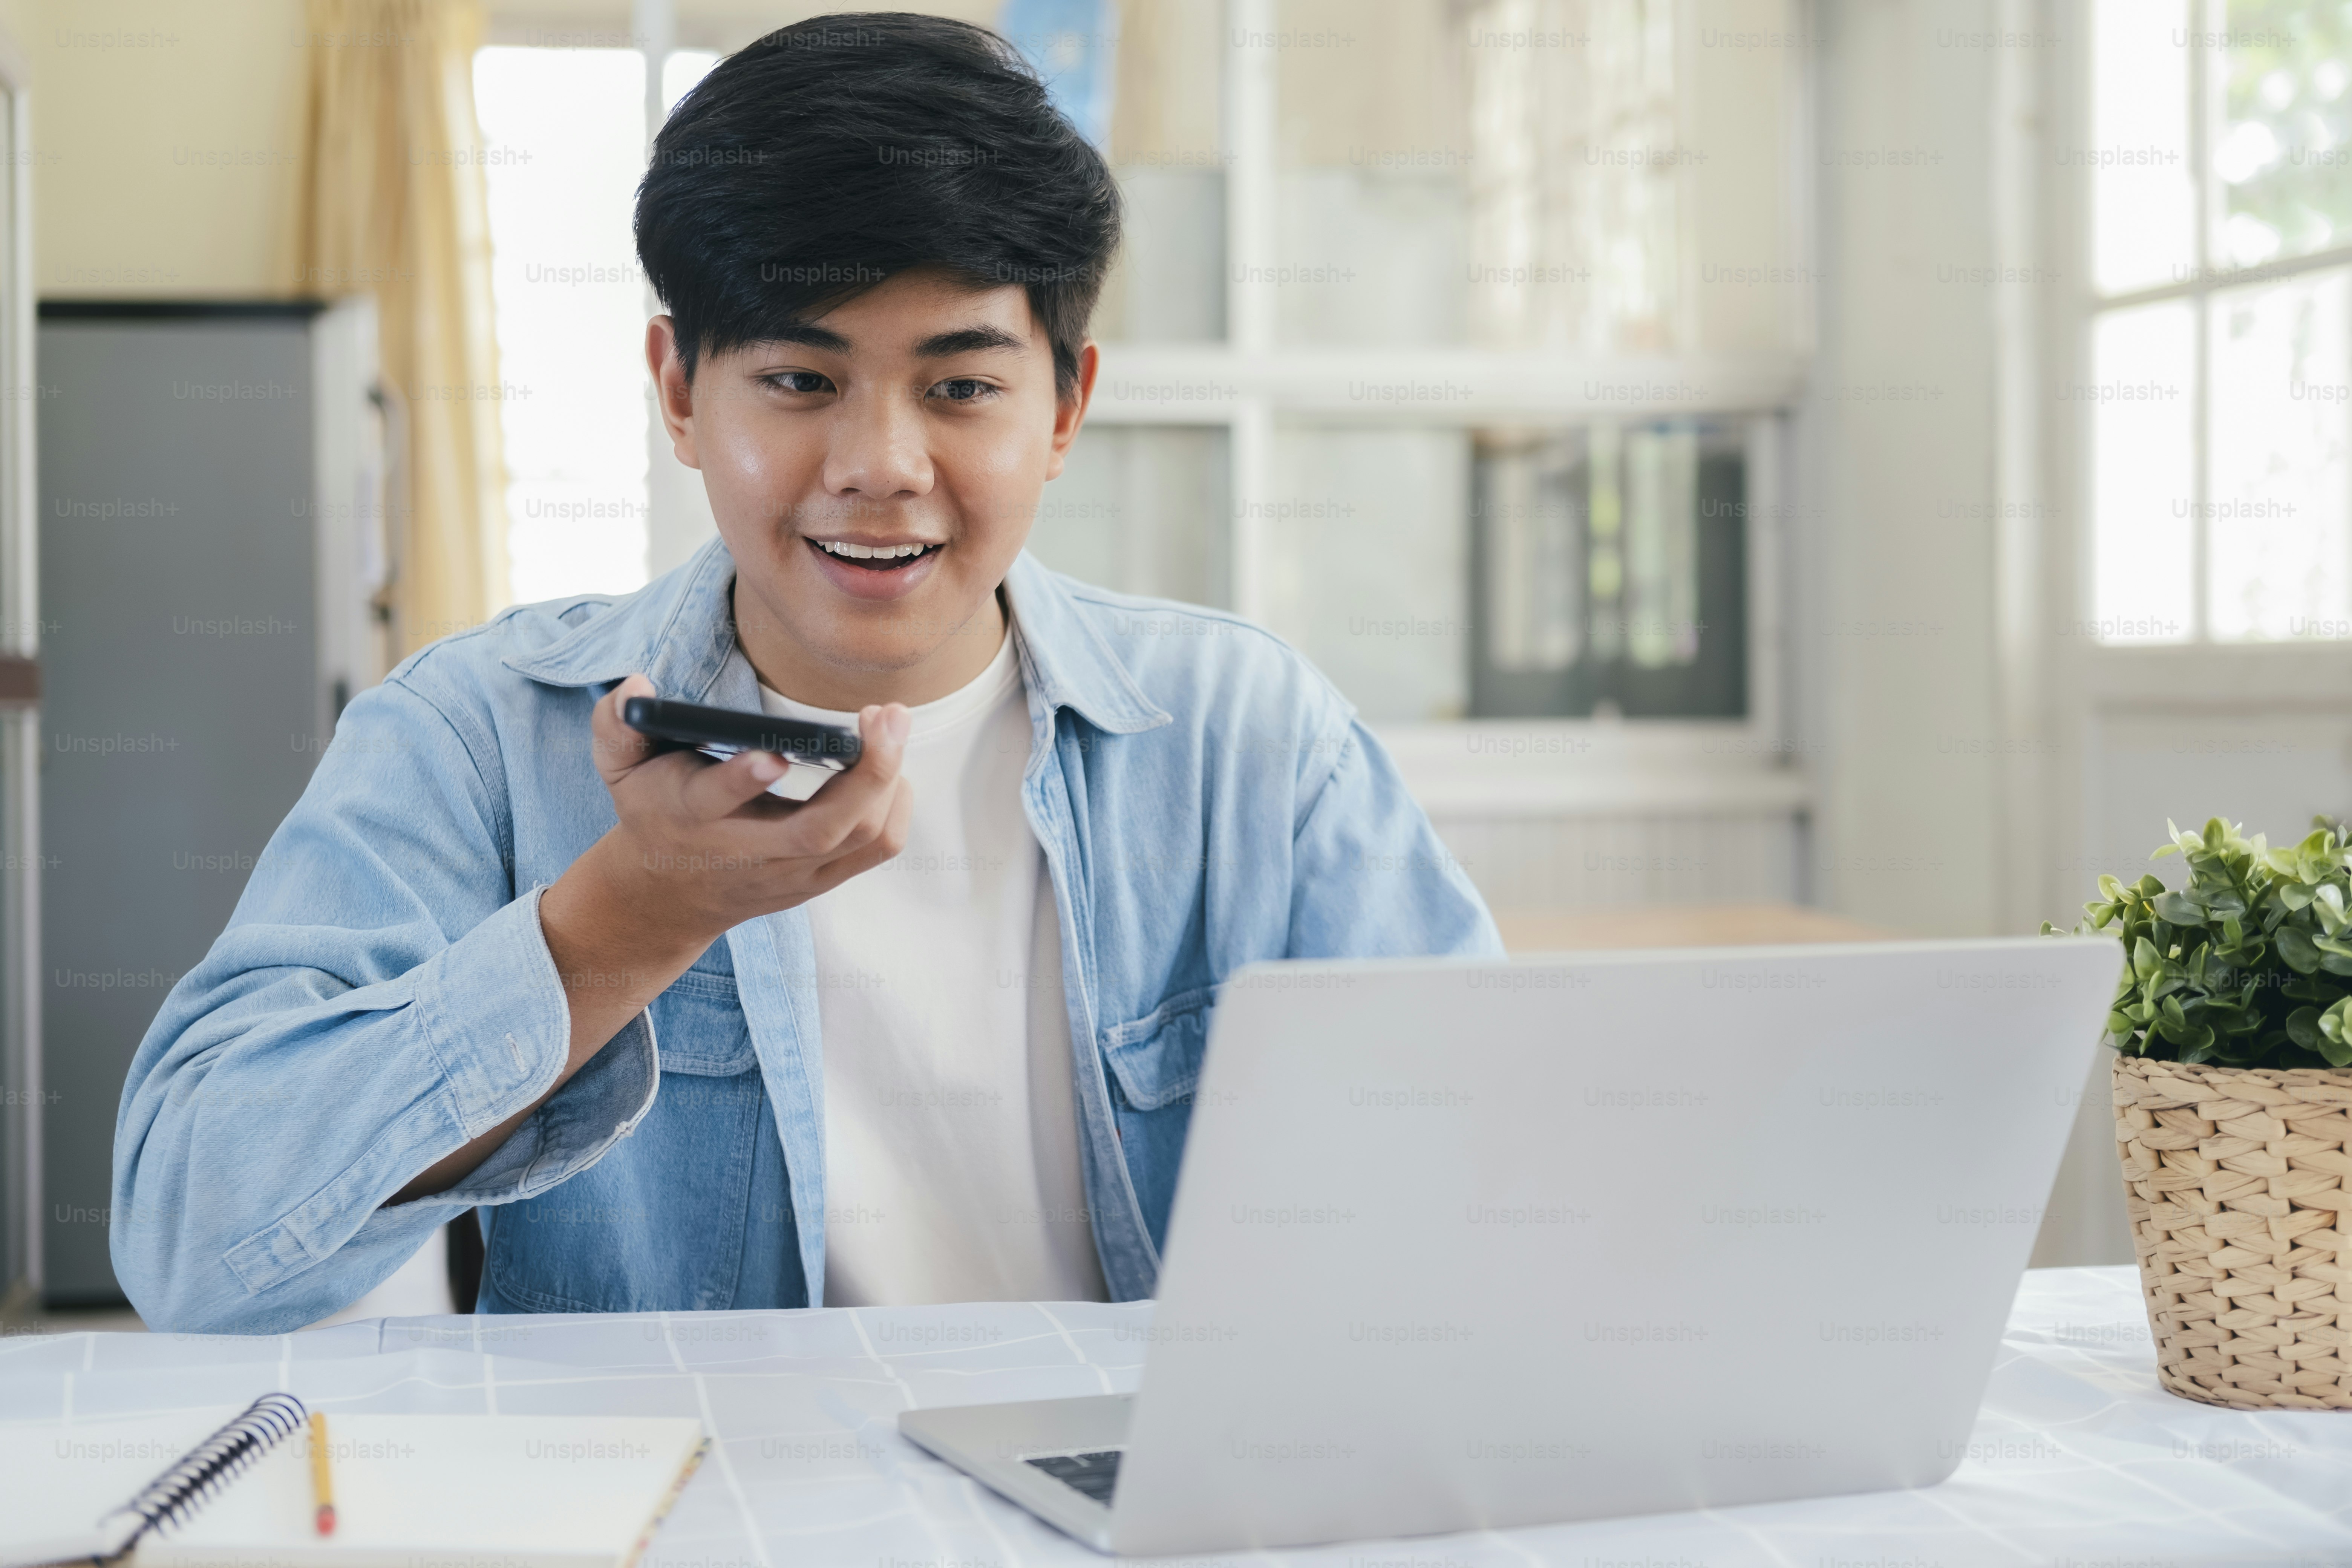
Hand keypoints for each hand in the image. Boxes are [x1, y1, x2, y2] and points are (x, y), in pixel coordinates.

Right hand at [565, 673, 914, 950]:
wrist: (669, 897)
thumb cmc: (653, 814)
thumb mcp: (620, 770)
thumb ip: (617, 725)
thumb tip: (638, 684)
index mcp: (692, 818)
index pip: (715, 802)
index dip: (744, 779)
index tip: (773, 751)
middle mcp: (748, 853)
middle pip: (819, 830)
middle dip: (866, 773)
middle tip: (886, 714)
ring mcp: (791, 874)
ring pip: (860, 839)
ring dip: (888, 781)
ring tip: (889, 728)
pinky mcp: (820, 880)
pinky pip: (877, 849)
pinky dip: (895, 806)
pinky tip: (889, 769)